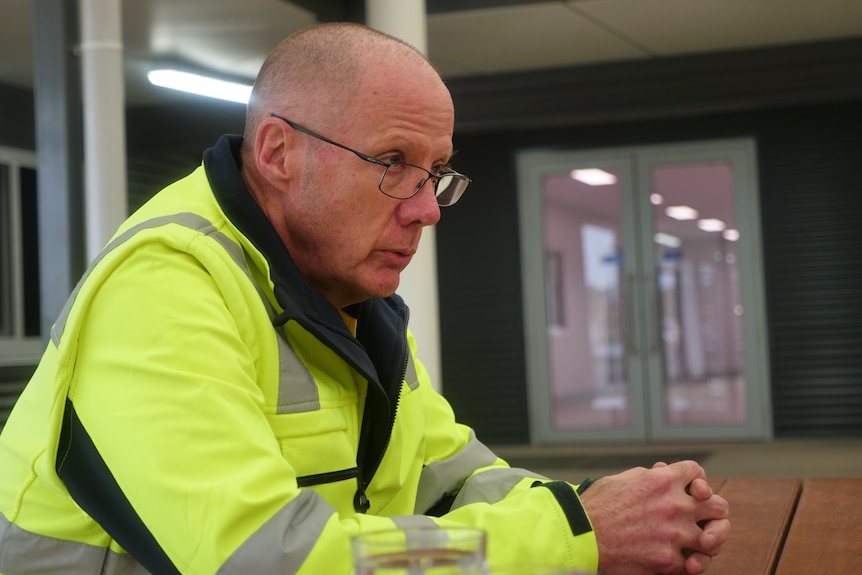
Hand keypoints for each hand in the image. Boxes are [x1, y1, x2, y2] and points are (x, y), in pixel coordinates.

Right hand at [579, 460, 729, 574]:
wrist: (580, 535)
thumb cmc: (595, 506)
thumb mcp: (622, 479)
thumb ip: (649, 476)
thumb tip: (662, 472)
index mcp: (662, 480)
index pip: (697, 472)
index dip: (697, 480)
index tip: (693, 490)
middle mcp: (674, 504)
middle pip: (718, 505)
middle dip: (714, 512)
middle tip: (705, 520)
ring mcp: (674, 534)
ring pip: (714, 539)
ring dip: (708, 542)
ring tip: (700, 545)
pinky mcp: (668, 560)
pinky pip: (694, 564)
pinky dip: (690, 564)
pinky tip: (683, 562)